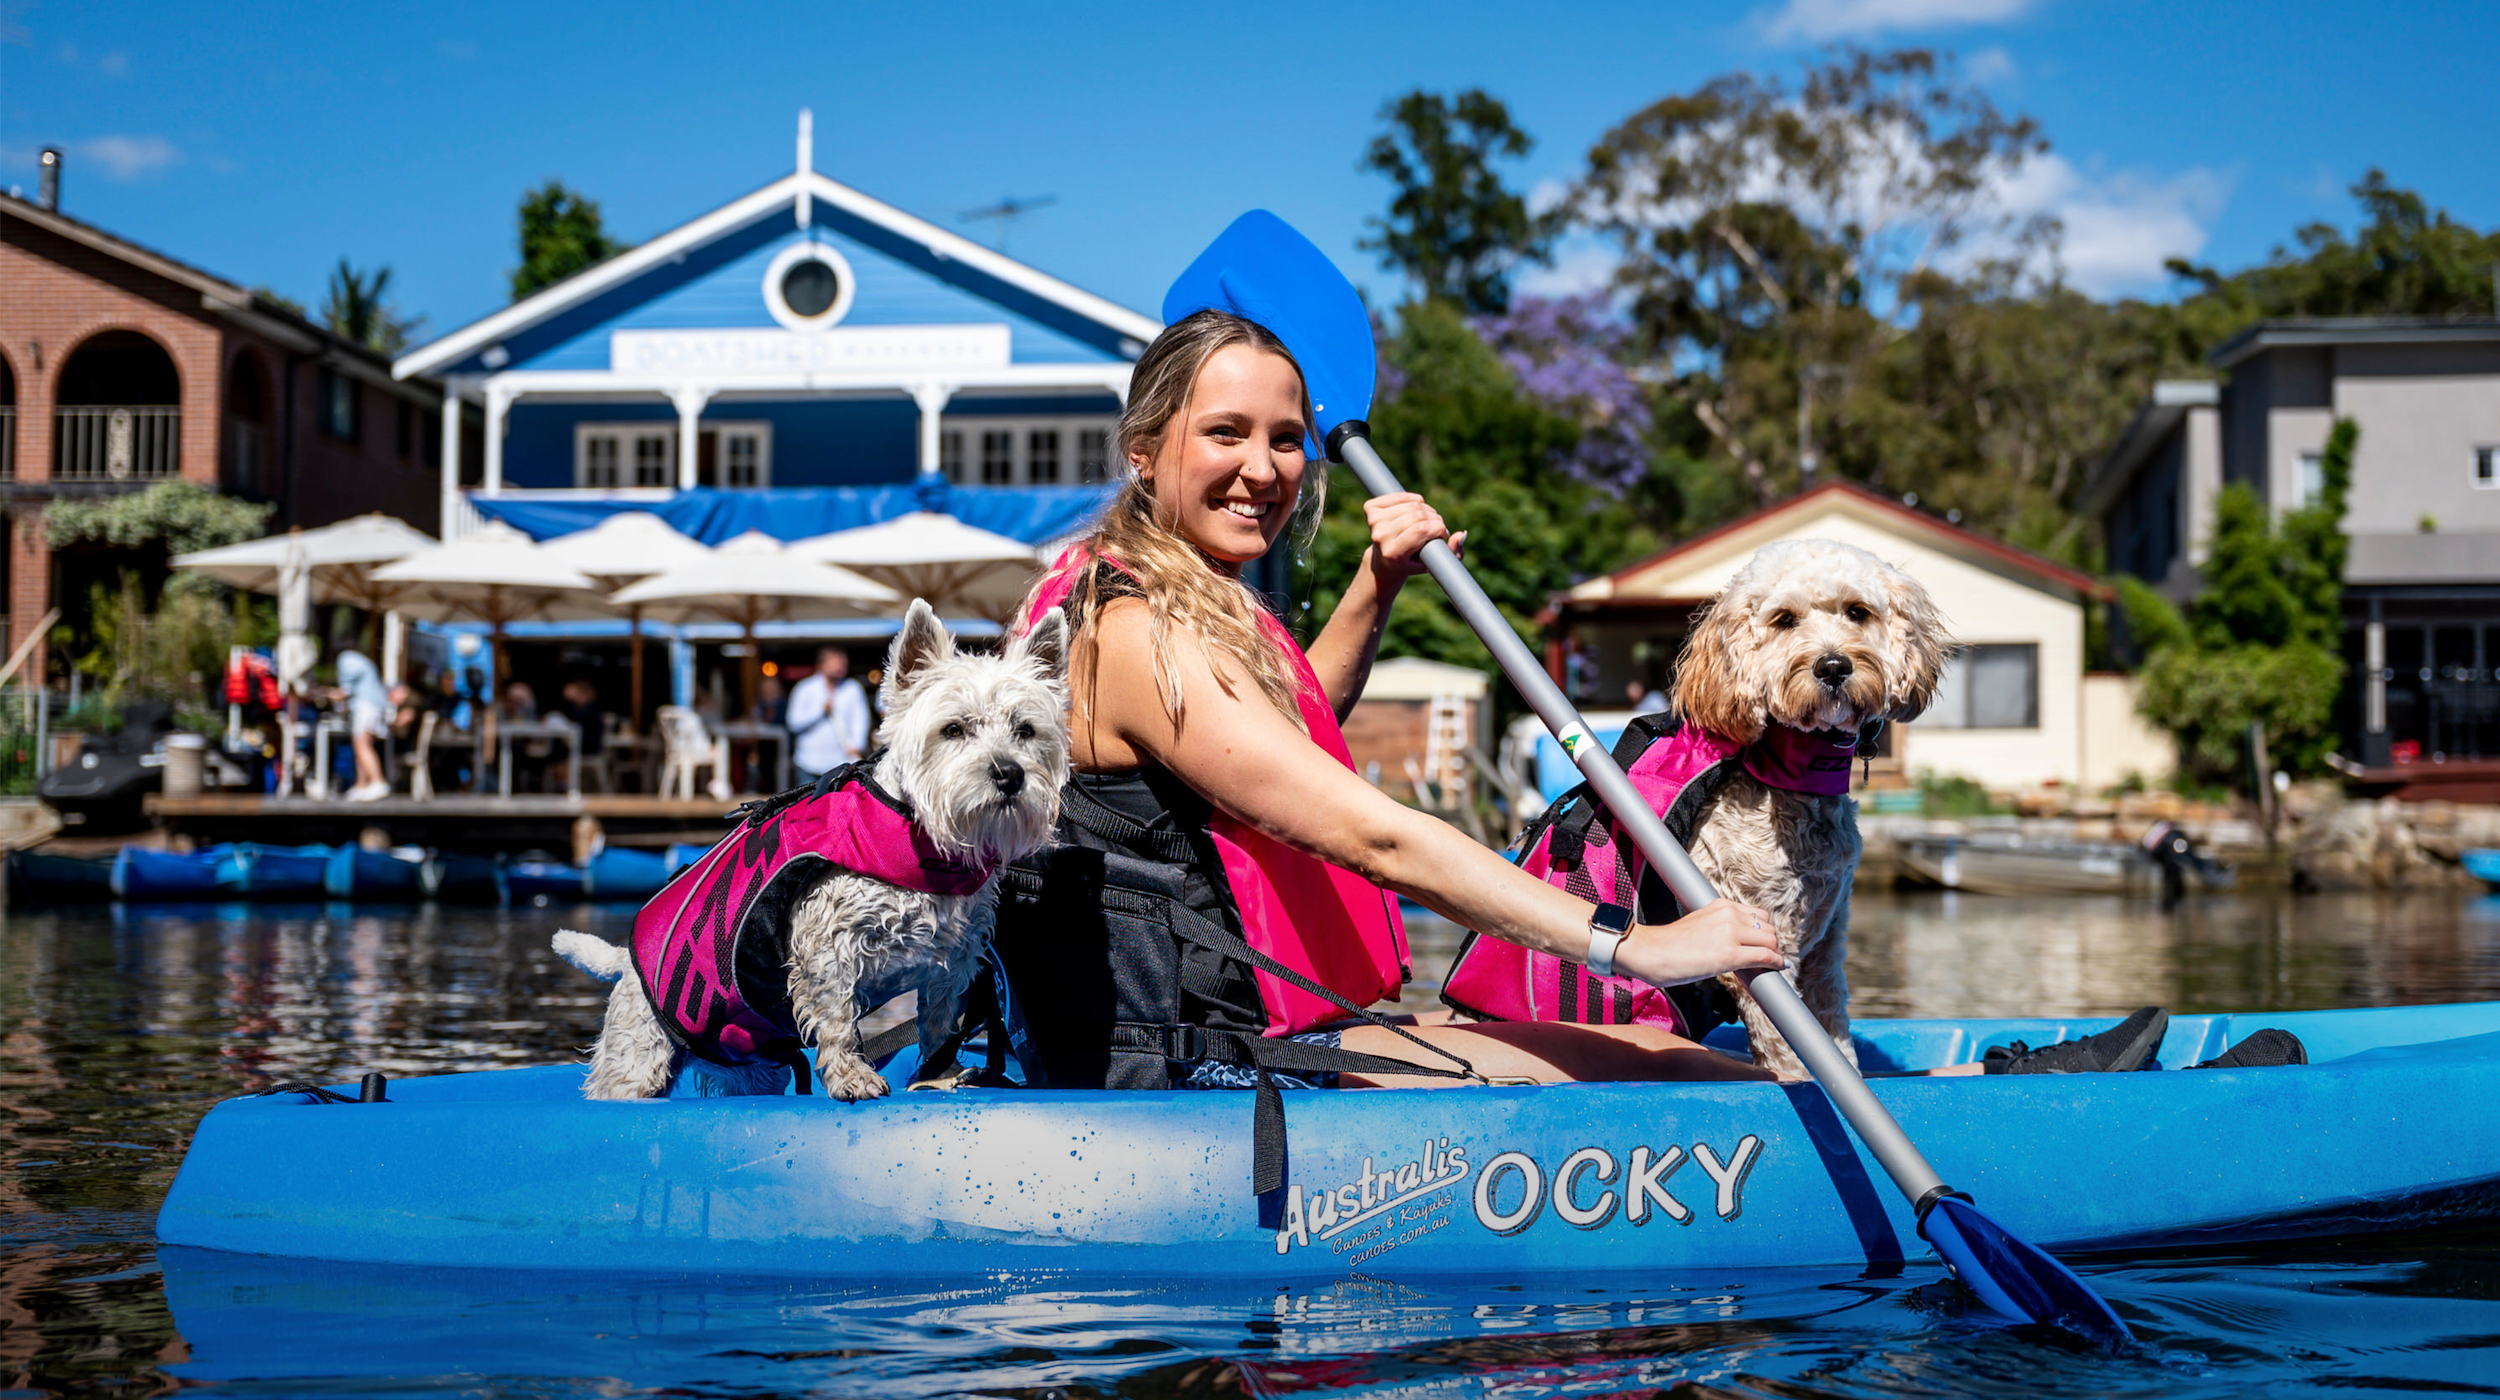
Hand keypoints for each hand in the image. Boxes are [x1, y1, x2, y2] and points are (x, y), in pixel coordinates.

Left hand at [1362, 492, 1463, 582]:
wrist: (1385, 561)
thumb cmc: (1414, 562)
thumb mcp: (1436, 563)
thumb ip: (1454, 553)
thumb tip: (1460, 534)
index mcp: (1392, 554)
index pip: (1420, 530)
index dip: (1437, 527)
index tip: (1442, 534)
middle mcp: (1379, 537)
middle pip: (1417, 516)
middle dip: (1434, 518)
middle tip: (1435, 527)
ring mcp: (1373, 522)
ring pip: (1412, 504)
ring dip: (1426, 509)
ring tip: (1427, 520)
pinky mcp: (1370, 508)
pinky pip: (1401, 495)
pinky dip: (1414, 499)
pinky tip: (1415, 509)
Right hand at [1610, 898, 1785, 988]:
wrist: (1650, 952)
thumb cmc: (1668, 944)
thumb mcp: (1699, 925)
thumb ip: (1720, 928)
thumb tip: (1736, 944)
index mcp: (1721, 906)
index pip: (1757, 914)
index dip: (1763, 931)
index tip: (1762, 943)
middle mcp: (1729, 915)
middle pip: (1767, 927)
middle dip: (1770, 942)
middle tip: (1767, 957)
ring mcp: (1731, 933)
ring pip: (1770, 940)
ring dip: (1773, 952)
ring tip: (1769, 964)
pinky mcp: (1731, 955)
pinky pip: (1765, 956)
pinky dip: (1776, 962)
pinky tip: (1779, 967)